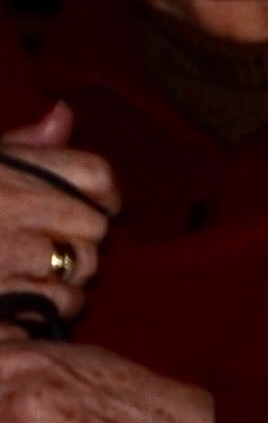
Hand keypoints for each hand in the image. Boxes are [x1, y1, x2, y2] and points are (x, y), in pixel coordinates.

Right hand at [1, 102, 116, 328]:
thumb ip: (21, 147)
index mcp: (6, 171)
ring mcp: (7, 256)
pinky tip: (18, 299)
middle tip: (48, 243)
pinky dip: (47, 307)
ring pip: (82, 269)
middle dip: (79, 237)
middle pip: (94, 226)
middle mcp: (10, 209)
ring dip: (66, 275)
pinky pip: (59, 306)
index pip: (96, 176)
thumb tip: (65, 115)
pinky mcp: (2, 299)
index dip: (103, 193)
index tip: (95, 205)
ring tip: (28, 271)